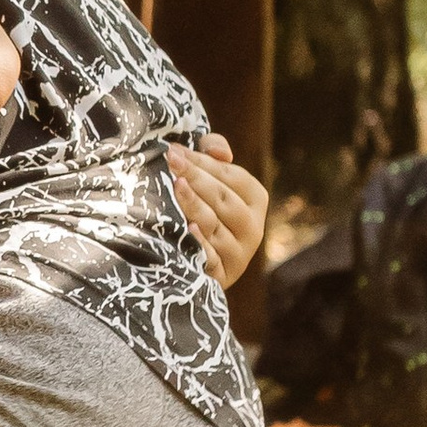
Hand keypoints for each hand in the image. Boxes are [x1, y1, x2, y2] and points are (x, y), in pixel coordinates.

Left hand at [167, 132, 266, 289]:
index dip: (204, 162)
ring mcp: (239, 254)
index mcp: (255, 200)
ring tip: (175, 186)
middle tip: (171, 161)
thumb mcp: (210, 178)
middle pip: (224, 199)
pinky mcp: (222, 275)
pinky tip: (188, 230)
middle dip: (196, 177)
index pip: (233, 176)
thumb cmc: (200, 207)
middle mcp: (253, 227)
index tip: (176, 151)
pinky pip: (211, 258)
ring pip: (215, 226)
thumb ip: (213, 154)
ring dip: (195, 205)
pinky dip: (201, 245)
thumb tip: (221, 153)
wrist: (191, 262)